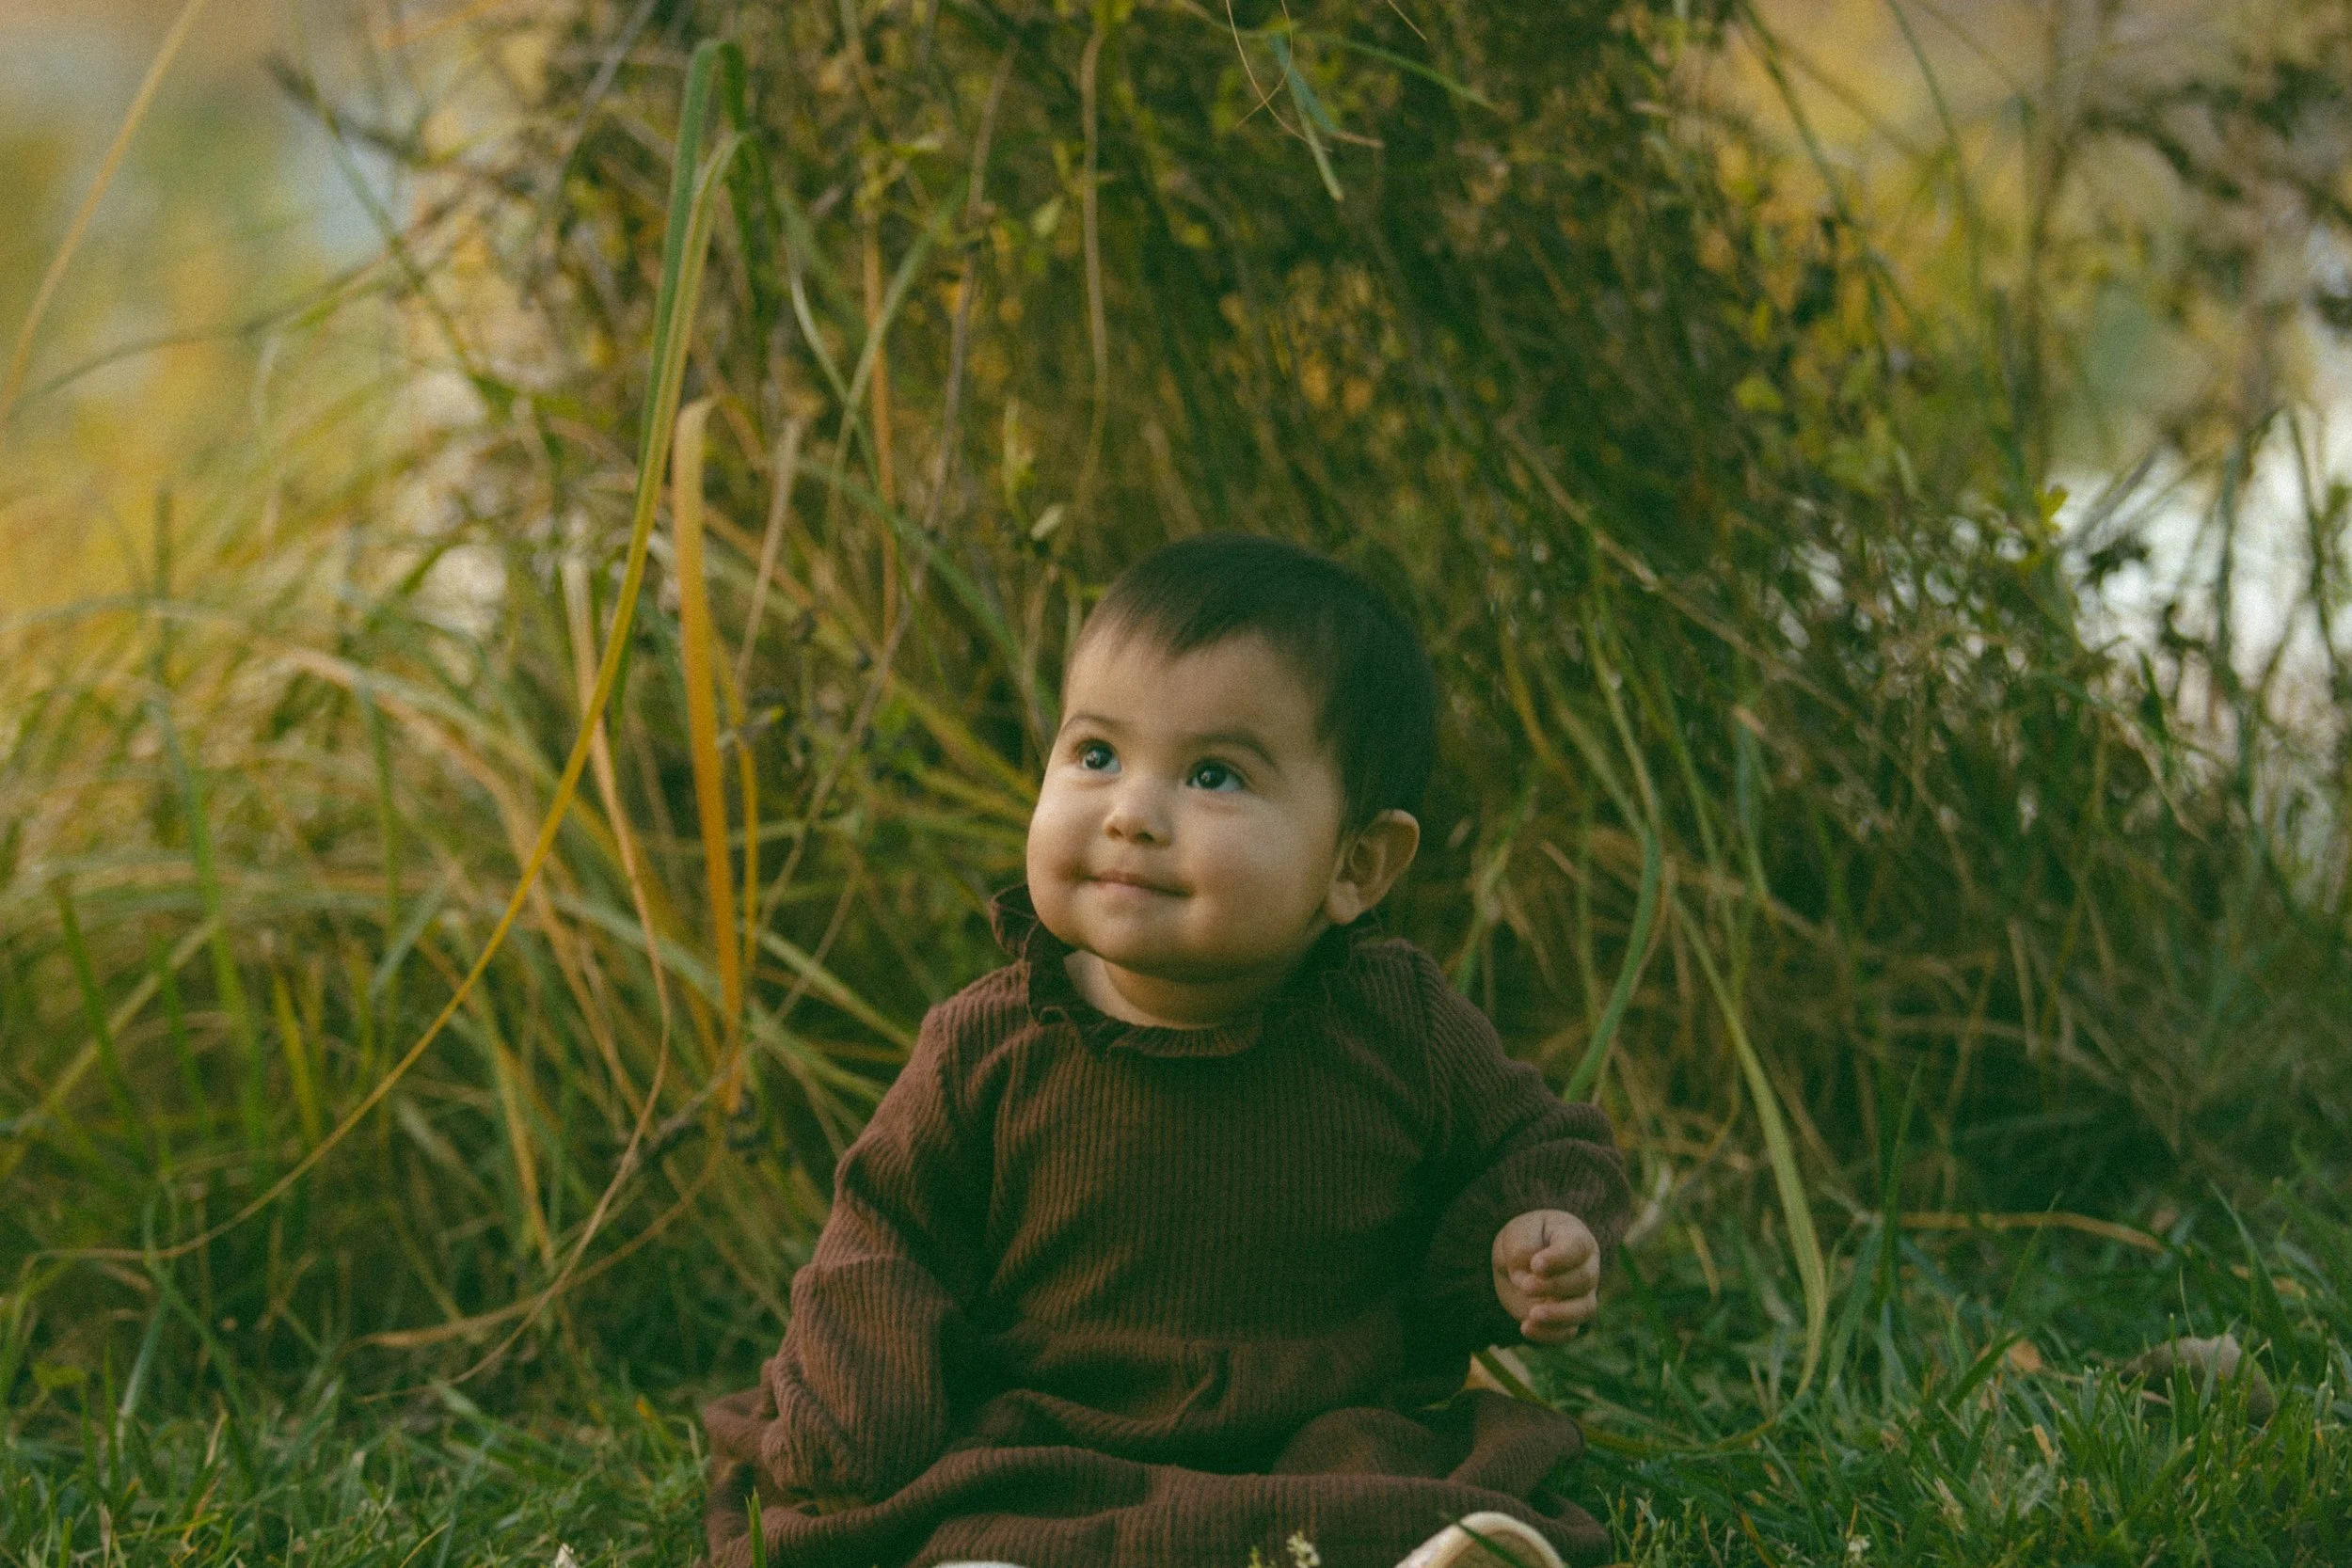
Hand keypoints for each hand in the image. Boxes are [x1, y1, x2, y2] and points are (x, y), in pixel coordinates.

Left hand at [1491, 1209, 1599, 1344]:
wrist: (1518, 1259)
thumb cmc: (1524, 1238)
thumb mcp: (1517, 1232)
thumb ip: (1522, 1248)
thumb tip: (1526, 1277)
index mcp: (1576, 1238)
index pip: (1578, 1247)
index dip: (1560, 1258)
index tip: (1536, 1265)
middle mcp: (1587, 1267)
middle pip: (1583, 1279)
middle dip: (1554, 1286)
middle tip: (1526, 1286)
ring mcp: (1582, 1295)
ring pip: (1584, 1309)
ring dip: (1559, 1315)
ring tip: (1532, 1315)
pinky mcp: (1568, 1319)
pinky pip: (1568, 1332)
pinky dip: (1549, 1334)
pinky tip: (1526, 1328)